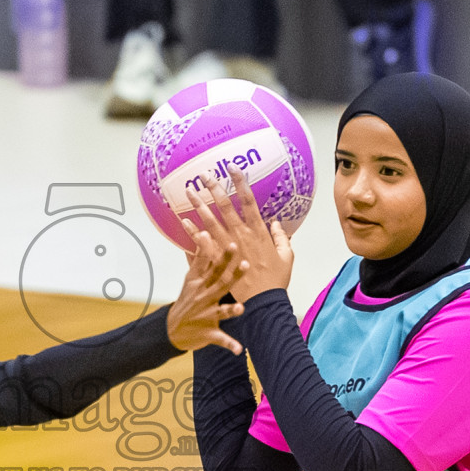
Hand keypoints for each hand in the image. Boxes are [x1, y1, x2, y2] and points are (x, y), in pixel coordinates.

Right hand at [166, 227, 248, 354]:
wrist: (172, 330)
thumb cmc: (186, 301)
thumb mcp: (189, 279)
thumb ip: (198, 258)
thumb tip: (202, 233)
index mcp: (200, 284)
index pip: (210, 265)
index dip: (218, 253)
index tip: (228, 240)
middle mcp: (203, 297)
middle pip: (220, 283)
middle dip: (233, 274)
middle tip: (246, 263)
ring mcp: (206, 315)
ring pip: (221, 311)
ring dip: (231, 310)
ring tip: (241, 308)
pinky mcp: (209, 333)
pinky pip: (221, 339)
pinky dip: (230, 344)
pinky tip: (240, 349)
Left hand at [183, 166, 293, 301]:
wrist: (263, 302)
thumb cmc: (276, 280)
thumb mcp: (286, 256)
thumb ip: (282, 237)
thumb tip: (277, 223)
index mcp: (259, 231)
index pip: (249, 200)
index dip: (240, 182)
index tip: (232, 168)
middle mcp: (241, 235)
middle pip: (225, 205)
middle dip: (214, 187)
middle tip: (203, 174)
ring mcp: (228, 247)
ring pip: (211, 220)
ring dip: (199, 204)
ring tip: (189, 191)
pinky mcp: (218, 260)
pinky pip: (202, 243)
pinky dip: (192, 232)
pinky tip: (183, 221)